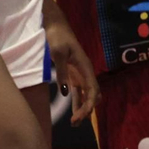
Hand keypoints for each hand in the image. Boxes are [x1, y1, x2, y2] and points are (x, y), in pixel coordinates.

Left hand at [45, 6, 96, 125]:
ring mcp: (80, 74)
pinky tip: (73, 113)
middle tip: (75, 123)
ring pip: (86, 96)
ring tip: (75, 123)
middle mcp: (86, 72)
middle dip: (87, 110)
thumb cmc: (57, 36)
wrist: (55, 25)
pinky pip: (78, 92)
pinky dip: (77, 103)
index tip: (81, 116)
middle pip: (92, 95)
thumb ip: (62, 72)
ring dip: (83, 109)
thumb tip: (65, 92)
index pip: (92, 90)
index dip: (89, 105)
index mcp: (85, 66)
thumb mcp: (57, 53)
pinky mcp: (73, 75)